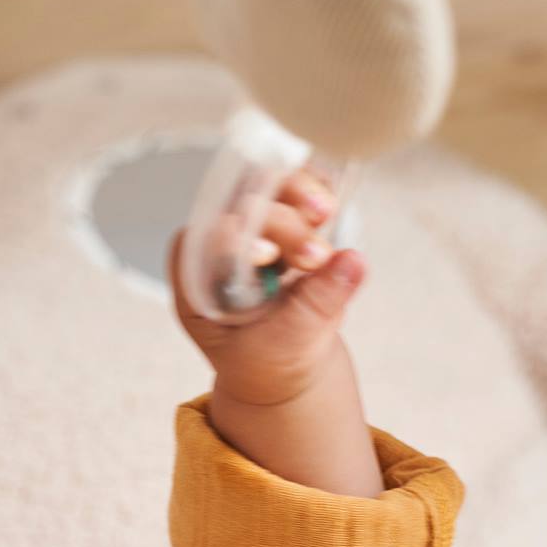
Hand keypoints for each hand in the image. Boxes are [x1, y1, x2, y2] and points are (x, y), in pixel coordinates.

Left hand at [169, 168, 367, 408]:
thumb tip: (351, 262)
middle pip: (237, 208)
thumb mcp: (288, 345)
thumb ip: (316, 304)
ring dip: (300, 193)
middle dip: (280, 223)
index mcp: (196, 279)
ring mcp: (248, 223)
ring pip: (267, 185)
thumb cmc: (267, 358)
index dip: (234, 241)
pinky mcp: (280, 214)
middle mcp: (215, 243)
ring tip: (326, 214)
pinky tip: (330, 206)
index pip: (204, 244)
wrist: (281, 360)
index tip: (269, 257)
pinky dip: (317, 190)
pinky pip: (296, 187)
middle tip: (315, 254)